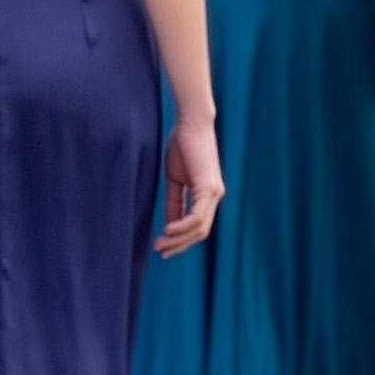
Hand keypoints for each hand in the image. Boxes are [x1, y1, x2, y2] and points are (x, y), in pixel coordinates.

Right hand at [155, 117, 224, 256]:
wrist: (190, 123)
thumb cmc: (182, 147)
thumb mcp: (175, 180)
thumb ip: (175, 203)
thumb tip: (169, 227)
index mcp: (208, 195)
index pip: (198, 226)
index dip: (181, 240)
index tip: (161, 247)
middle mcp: (215, 196)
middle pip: (200, 232)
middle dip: (179, 245)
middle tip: (160, 251)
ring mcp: (214, 193)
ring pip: (199, 228)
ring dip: (178, 240)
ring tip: (160, 244)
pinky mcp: (208, 187)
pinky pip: (196, 216)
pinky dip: (182, 226)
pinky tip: (167, 230)